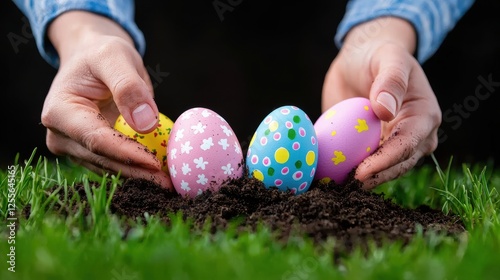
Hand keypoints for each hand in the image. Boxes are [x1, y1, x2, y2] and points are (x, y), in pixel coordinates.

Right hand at [42, 11, 171, 188]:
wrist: (90, 57)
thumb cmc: (100, 53)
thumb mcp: (115, 57)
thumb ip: (128, 87)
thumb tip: (146, 123)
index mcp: (60, 112)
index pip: (97, 140)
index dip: (127, 155)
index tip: (156, 164)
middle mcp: (61, 135)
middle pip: (104, 160)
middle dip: (138, 173)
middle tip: (170, 183)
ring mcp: (73, 147)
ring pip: (110, 167)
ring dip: (139, 176)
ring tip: (169, 182)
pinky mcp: (88, 152)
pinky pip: (115, 163)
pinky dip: (137, 168)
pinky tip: (160, 173)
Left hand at [322, 17, 440, 188]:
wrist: (362, 57)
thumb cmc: (379, 54)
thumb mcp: (388, 58)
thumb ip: (390, 81)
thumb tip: (385, 111)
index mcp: (424, 116)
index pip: (407, 144)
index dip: (386, 161)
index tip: (361, 172)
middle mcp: (414, 135)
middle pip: (398, 164)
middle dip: (374, 177)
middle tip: (346, 185)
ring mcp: (392, 143)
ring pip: (381, 169)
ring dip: (361, 180)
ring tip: (336, 187)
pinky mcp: (372, 146)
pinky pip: (362, 162)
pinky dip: (347, 170)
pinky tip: (329, 177)